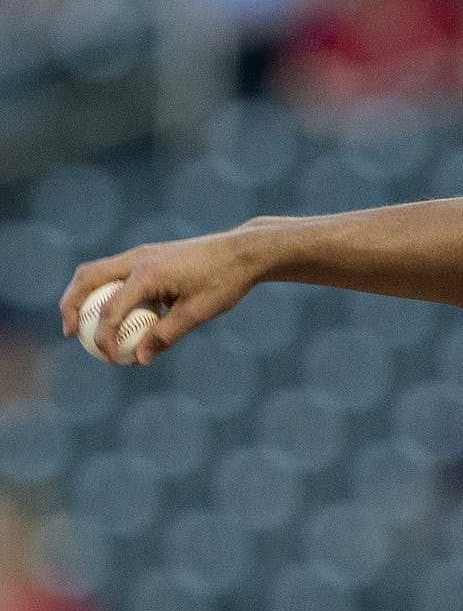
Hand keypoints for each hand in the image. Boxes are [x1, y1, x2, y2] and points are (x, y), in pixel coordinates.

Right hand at [59, 230, 258, 364]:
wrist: (243, 251)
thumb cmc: (223, 281)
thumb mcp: (197, 313)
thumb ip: (166, 336)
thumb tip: (140, 359)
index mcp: (147, 273)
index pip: (111, 309)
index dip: (105, 337)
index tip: (110, 358)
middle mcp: (137, 258)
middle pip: (87, 278)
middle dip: (72, 306)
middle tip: (70, 333)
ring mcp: (141, 254)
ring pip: (98, 271)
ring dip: (85, 296)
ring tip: (83, 324)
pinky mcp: (149, 256)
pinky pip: (117, 273)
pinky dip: (107, 291)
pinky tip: (117, 315)